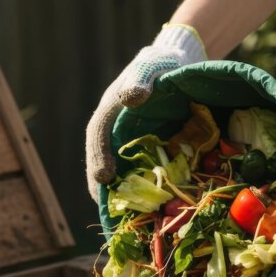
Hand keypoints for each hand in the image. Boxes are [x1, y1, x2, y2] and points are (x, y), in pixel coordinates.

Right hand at [85, 24, 205, 199]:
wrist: (178, 62)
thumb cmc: (161, 62)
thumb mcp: (151, 66)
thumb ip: (140, 79)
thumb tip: (133, 98)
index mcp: (110, 110)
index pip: (97, 135)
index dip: (98, 157)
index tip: (103, 177)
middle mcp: (114, 129)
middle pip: (101, 159)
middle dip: (102, 186)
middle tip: (106, 210)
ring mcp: (127, 140)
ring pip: (118, 168)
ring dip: (119, 191)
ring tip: (125, 215)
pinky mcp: (143, 148)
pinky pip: (138, 170)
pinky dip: (141, 187)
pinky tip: (152, 204)